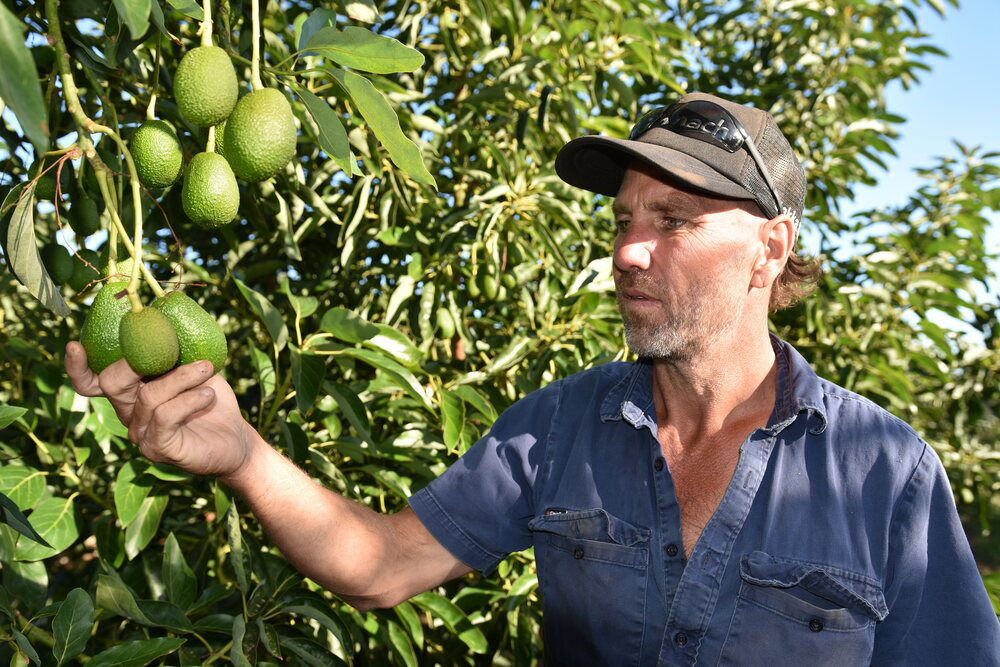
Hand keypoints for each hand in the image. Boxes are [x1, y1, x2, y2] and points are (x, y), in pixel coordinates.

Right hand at [65, 341, 256, 477]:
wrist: (235, 438)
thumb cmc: (210, 399)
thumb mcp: (194, 367)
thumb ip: (176, 350)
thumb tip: (172, 318)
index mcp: (130, 391)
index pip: (91, 382)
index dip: (78, 367)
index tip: (75, 345)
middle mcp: (128, 413)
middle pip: (111, 382)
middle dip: (138, 361)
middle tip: (171, 349)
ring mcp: (140, 434)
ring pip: (148, 396)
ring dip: (181, 377)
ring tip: (206, 368)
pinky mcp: (157, 448)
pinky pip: (165, 417)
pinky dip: (189, 400)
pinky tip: (208, 394)